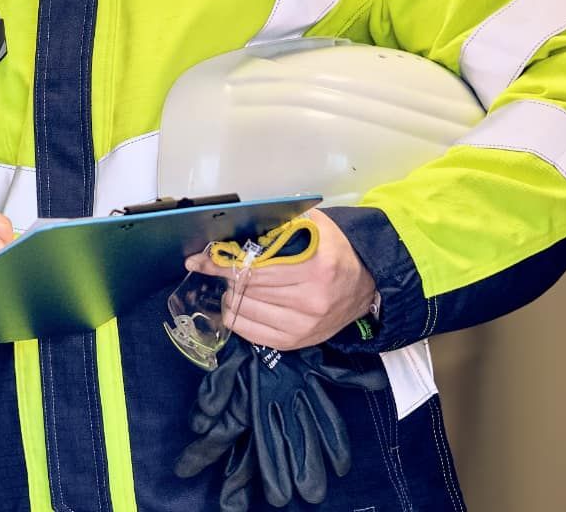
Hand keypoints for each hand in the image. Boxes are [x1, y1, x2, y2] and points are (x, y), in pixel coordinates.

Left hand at [181, 211, 375, 350]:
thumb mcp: (315, 227)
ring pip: (246, 311)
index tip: (199, 260)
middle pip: (247, 289)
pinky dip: (237, 317)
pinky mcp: (297, 342)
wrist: (366, 285)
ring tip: (234, 284)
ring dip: (231, 296)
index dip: (222, 263)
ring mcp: (304, 326)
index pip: (254, 268)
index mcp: (316, 268)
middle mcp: (311, 301)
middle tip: (221, 268)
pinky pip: (251, 332)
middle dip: (227, 277)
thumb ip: (280, 224)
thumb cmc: (335, 252)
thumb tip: (236, 226)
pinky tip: (238, 304)